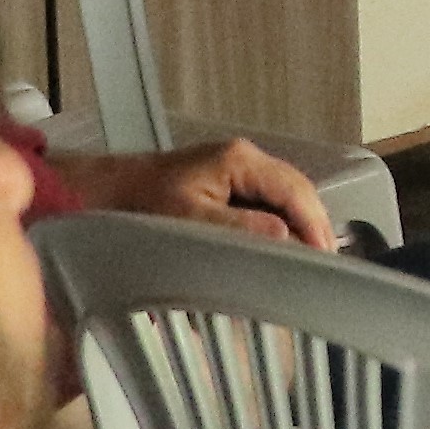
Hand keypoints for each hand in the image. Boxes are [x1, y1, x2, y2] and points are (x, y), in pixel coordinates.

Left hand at [50, 134, 339, 248]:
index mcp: (239, 160)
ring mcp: (237, 170)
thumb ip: (238, 229)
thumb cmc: (140, 206)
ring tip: (306, 266)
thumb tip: (286, 238)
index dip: (315, 226)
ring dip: (297, 231)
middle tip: (322, 269)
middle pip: (297, 193)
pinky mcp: (229, 185)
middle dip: (312, 229)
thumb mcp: (189, 221)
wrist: (104, 195)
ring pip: (285, 200)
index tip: (325, 260)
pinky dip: (278, 229)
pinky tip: (278, 253)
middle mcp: (244, 159)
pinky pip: (267, 205)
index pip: (296, 190)